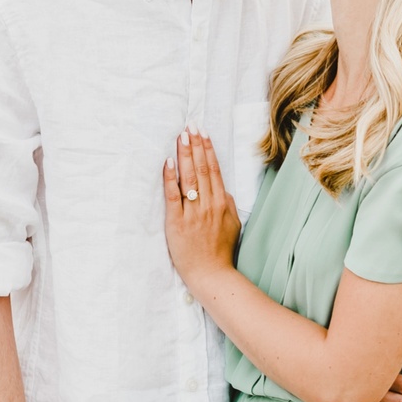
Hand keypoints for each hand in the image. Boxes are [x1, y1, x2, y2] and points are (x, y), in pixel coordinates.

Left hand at [162, 131, 239, 286]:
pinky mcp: (177, 222)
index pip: (215, 170)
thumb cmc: (221, 251)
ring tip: (181, 136)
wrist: (212, 274)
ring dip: (185, 155)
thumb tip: (222, 189)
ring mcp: (193, 213)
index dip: (208, 149)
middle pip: (202, 168)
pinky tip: (168, 162)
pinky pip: (173, 196)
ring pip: (189, 178)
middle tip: (190, 126)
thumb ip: (228, 204)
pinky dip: (171, 178)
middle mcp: (209, 204)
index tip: (203, 132)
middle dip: (195, 145)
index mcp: (222, 203)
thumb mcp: (233, 224)